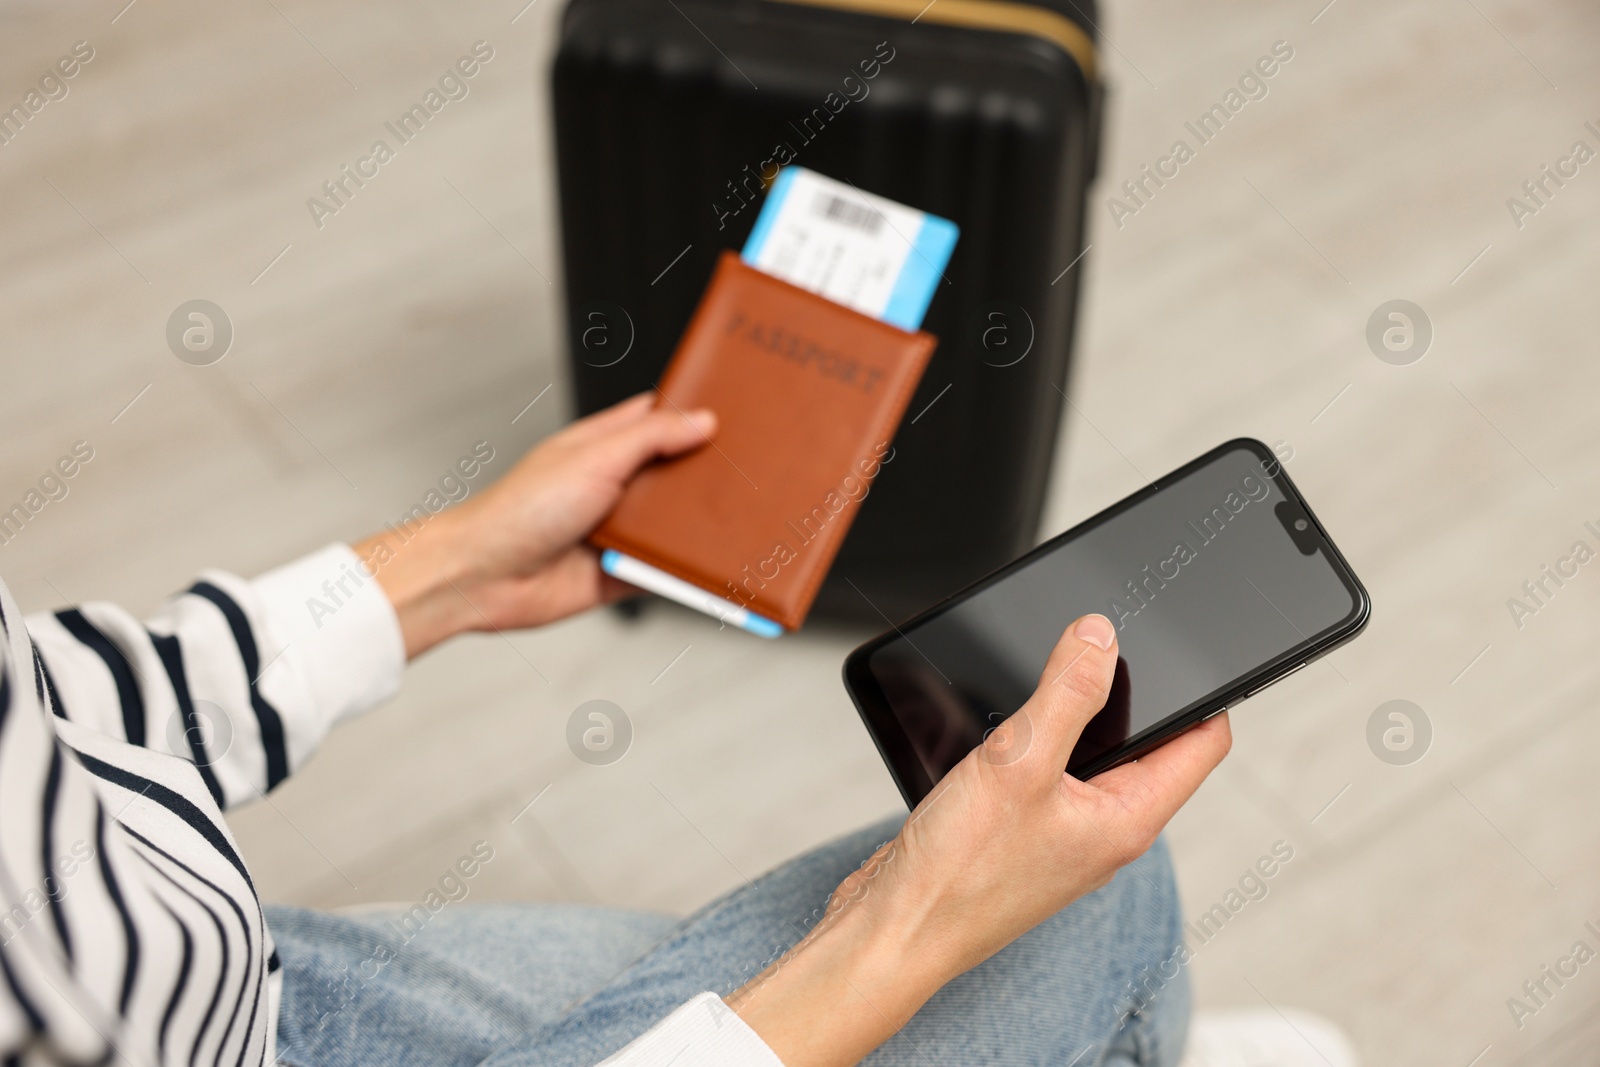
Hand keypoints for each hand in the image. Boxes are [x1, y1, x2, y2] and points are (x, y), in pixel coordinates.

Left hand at [354, 393, 715, 657]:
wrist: (484, 578)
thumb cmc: (521, 508)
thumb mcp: (595, 457)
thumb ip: (651, 438)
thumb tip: (702, 421)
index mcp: (604, 446)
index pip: (659, 420)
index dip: (694, 414)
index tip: (736, 412)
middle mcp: (614, 486)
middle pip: (677, 475)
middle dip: (710, 476)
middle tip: (756, 472)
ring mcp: (619, 531)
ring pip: (677, 526)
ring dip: (704, 528)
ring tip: (748, 520)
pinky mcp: (621, 573)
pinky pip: (667, 573)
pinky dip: (690, 573)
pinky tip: (718, 569)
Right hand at [729, 614, 1231, 1066]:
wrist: (894, 930)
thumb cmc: (957, 873)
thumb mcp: (1019, 762)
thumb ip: (1066, 692)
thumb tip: (1101, 636)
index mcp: (1127, 820)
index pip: (1202, 743)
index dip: (1205, 689)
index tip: (1183, 646)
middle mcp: (1104, 832)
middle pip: (1146, 744)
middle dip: (1129, 692)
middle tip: (1100, 644)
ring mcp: (1063, 837)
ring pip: (1090, 757)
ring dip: (1073, 716)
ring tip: (1048, 675)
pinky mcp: (1022, 837)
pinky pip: (1045, 775)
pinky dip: (1032, 744)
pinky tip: (998, 730)